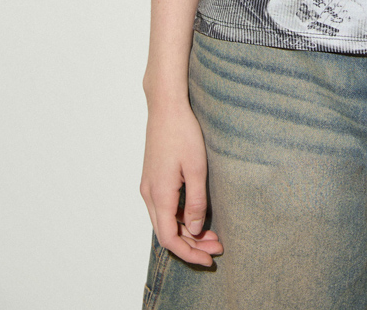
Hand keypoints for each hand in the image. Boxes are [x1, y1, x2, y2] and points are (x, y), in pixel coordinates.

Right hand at [140, 101, 223, 266]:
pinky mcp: (153, 178)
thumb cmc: (183, 132)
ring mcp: (149, 186)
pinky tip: (198, 214)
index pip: (169, 239)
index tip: (210, 259)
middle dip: (192, 245)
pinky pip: (165, 207)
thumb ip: (195, 202)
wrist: (166, 107)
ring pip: (165, 221)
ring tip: (212, 233)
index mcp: (159, 195)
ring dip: (187, 231)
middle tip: (217, 246)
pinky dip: (180, 217)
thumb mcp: (196, 168)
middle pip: (167, 233)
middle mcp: (149, 194)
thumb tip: (194, 229)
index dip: (189, 253)